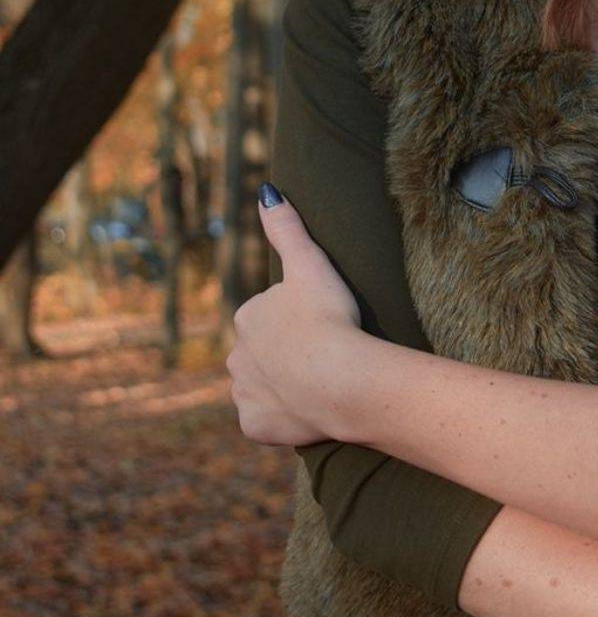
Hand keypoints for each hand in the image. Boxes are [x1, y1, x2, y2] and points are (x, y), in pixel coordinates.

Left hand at [225, 183, 373, 447]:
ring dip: (282, 385)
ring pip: (262, 385)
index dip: (298, 319)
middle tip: (322, 354)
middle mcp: (236, 356)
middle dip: (285, 353)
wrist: (342, 380)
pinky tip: (306, 410)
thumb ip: (287, 229)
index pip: (269, 315)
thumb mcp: (310, 264)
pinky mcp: (255, 426)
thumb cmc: (329, 317)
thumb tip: (266, 191)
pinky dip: (281, 417)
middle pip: (262, 351)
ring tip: (317, 383)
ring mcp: (245, 393)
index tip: (322, 323)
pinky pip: (265, 420)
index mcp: (247, 317)